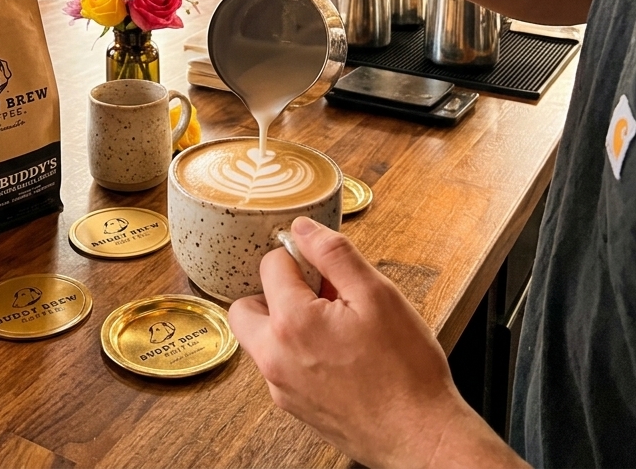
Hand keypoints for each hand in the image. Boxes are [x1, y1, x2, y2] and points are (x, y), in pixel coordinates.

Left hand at [229, 219, 522, 468]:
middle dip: (273, 292)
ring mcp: (281, 387)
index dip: (299, 258)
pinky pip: (278, 366)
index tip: (325, 270)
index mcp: (292, 322)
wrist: (422, 437)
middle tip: (315, 294)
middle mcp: (275, 357)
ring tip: (333, 325)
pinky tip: (337, 354)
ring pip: (261, 338)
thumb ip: (333, 254)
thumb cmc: (405, 370)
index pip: (270, 265)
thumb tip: (301, 229)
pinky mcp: (293, 407)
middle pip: (245, 307)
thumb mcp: (377, 294)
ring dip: (284, 323)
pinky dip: (296, 352)